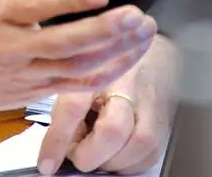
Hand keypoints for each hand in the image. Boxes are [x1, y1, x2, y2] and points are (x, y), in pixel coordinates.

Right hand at [0, 0, 158, 129]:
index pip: (36, 7)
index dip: (67, 1)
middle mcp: (14, 46)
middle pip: (64, 44)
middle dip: (103, 31)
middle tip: (135, 15)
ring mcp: (28, 72)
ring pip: (76, 67)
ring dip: (114, 52)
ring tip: (142, 31)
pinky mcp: (39, 90)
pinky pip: (78, 86)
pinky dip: (108, 73)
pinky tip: (131, 56)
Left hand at [37, 34, 176, 174]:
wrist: (148, 48)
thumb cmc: (104, 64)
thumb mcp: (77, 74)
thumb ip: (65, 107)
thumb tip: (56, 149)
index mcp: (95, 68)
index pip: (74, 106)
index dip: (58, 139)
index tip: (47, 164)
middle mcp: (126, 83)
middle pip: (113, 129)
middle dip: (89, 155)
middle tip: (76, 155)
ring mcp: (150, 102)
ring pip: (137, 144)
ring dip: (110, 162)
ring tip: (96, 153)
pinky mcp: (164, 121)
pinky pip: (149, 155)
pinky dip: (128, 164)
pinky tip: (115, 154)